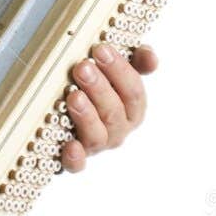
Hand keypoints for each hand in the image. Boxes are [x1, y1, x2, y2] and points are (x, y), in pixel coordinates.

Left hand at [61, 42, 157, 171]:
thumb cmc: (97, 89)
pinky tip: (70, 146)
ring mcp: (97, 145)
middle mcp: (118, 130)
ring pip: (97, 135)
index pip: (134, 92)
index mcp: (132, 109)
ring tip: (73, 95)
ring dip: (86, 115)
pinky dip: (75, 158)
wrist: (66, 116)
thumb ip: (136, 62)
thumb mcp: (116, 72)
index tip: (101, 49)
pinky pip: (77, 165)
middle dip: (99, 88)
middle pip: (114, 112)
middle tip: (82, 68)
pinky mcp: (76, 158)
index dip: (119, 70)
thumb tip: (149, 56)